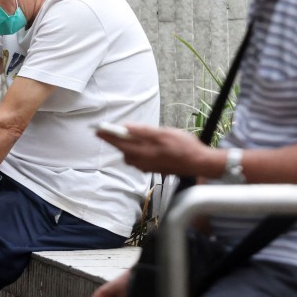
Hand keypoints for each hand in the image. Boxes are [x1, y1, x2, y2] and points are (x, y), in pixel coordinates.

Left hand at [98, 124, 219, 177]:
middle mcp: (143, 161)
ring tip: (123, 135)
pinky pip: (136, 159)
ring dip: (124, 145)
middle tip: (104, 130)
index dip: (107, 135)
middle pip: (122, 149)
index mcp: (144, 151)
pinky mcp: (151, 168)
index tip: (97, 129)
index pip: (120, 142)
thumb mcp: (164, 133)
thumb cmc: (184, 147)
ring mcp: (147, 166)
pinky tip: (139, 145)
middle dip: (114, 139)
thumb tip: (127, 128)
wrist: (199, 164)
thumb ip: (144, 131)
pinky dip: (133, 151)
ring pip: (129, 155)